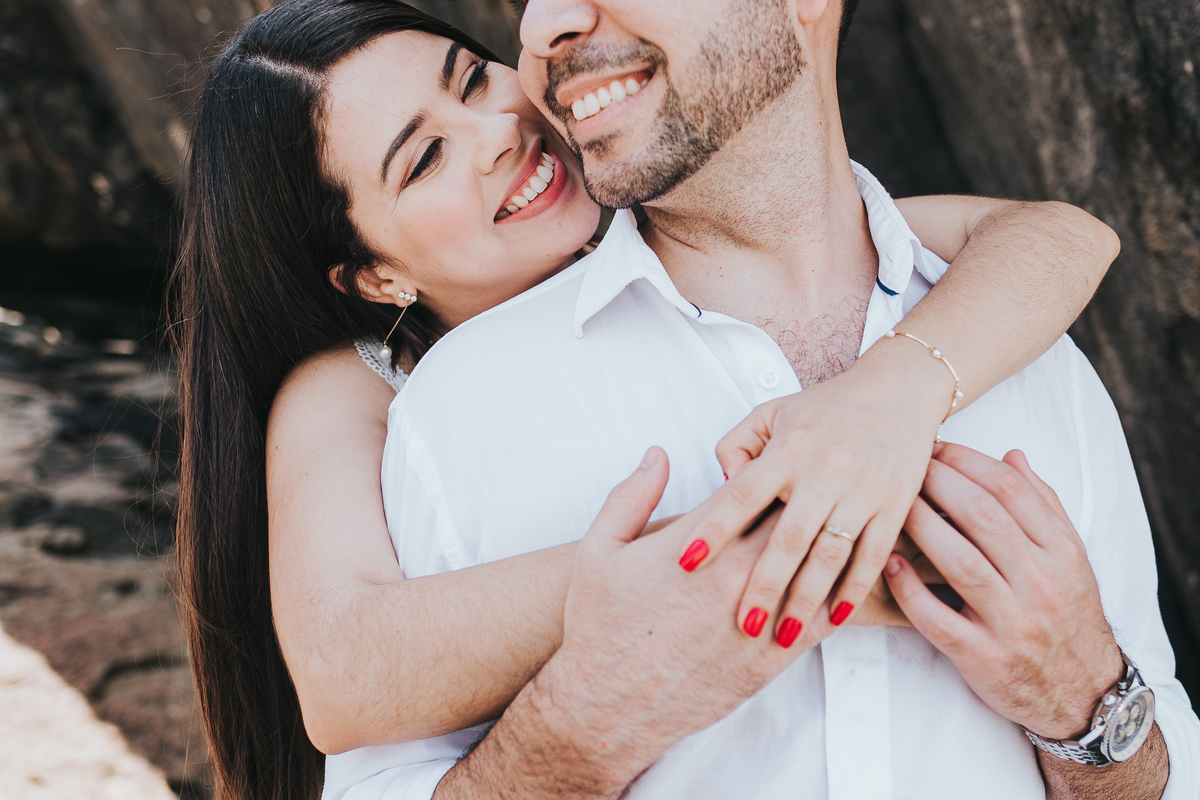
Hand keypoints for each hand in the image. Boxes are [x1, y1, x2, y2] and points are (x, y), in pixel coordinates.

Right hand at [527, 447, 827, 793]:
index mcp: (699, 541)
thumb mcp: (599, 549)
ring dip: (829, 543)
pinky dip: (836, 596)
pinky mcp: (772, 657)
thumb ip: (632, 495)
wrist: (607, 704)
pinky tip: (844, 583)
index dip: (769, 470)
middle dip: (805, 500)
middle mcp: (735, 574)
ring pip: (816, 566)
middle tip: (820, 487)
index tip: (777, 465)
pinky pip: (822, 618)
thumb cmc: (600, 625)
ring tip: (846, 523)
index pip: (754, 485)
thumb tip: (657, 454)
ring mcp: (758, 617)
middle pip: (794, 518)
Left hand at [677, 348, 948, 644]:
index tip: (687, 562)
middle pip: (787, 538)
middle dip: (764, 585)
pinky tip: (834, 618)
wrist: (899, 390)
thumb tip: (722, 486)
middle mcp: (823, 472)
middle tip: (739, 624)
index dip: (713, 529)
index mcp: (787, 450)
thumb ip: (736, 446)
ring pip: (830, 555)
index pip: (742, 495)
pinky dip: (854, 589)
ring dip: (807, 598)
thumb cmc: (825, 407)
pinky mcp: (894, 506)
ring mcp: (861, 491)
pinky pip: (872, 555)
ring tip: (782, 635)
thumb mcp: (771, 412)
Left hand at [884, 443, 1123, 738]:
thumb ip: (1042, 505)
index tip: (937, 448)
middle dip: (938, 483)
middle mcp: (1041, 584)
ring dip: (920, 526)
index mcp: (1061, 553)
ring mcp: (1013, 623)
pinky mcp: (983, 658)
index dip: (969, 462)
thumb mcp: (1069, 560)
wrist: (1084, 695)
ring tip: (893, 506)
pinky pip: (937, 619)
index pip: (1011, 491)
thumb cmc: (1066, 616)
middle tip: (907, 466)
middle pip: (982, 517)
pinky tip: (889, 564)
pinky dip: (909, 590)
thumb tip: (1011, 455)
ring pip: (959, 562)